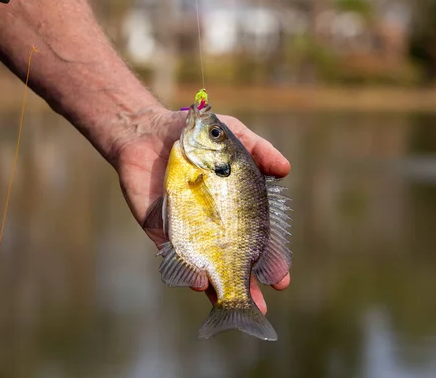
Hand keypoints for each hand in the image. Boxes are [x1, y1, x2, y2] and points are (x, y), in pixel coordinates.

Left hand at [113, 108, 290, 313]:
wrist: (149, 131)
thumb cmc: (197, 135)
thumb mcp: (234, 136)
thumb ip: (260, 150)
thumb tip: (286, 170)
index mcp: (234, 209)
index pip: (255, 242)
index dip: (267, 261)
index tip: (280, 278)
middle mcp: (212, 225)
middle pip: (230, 262)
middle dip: (246, 285)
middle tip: (262, 303)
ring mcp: (185, 230)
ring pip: (202, 266)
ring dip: (215, 287)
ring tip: (231, 302)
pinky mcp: (159, 229)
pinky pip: (172, 254)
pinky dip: (184, 269)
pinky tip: (197, 281)